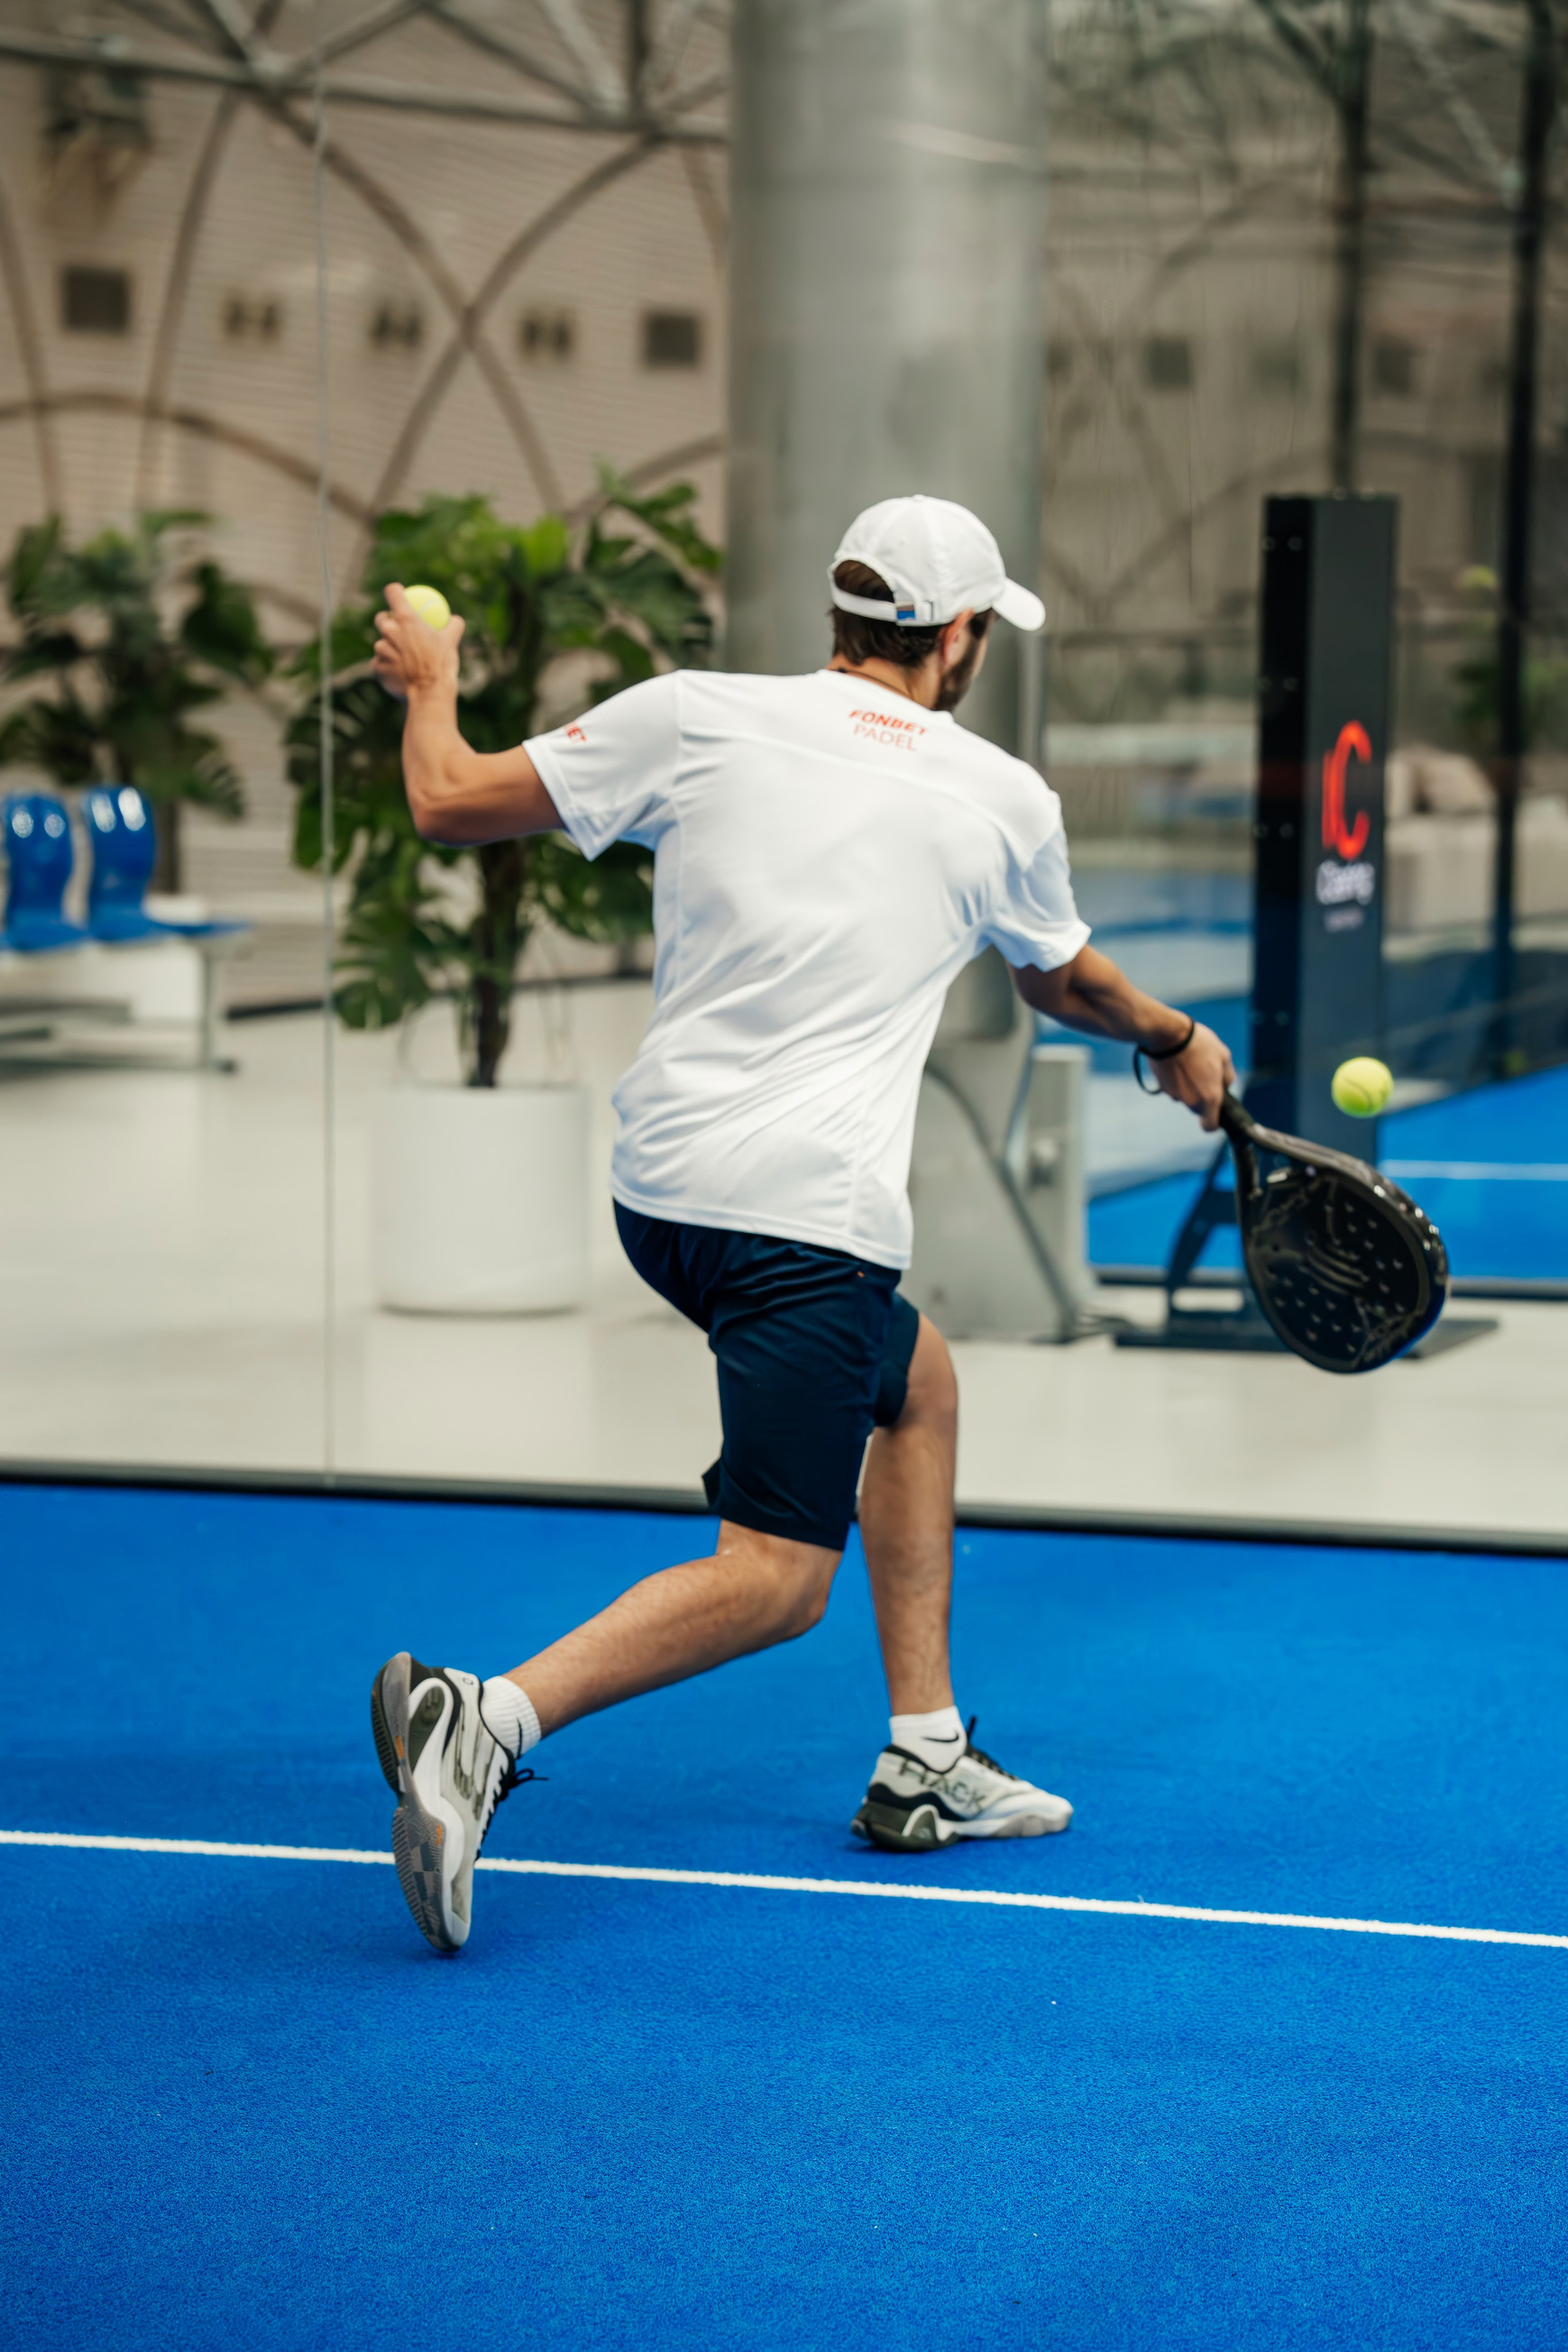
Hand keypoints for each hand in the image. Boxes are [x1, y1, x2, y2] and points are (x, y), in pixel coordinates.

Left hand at [372, 582, 464, 704]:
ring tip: (405, 660)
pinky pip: (381, 663)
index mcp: (406, 619)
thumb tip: (455, 619)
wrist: (429, 695)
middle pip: (381, 618)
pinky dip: (389, 667)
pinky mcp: (376, 667)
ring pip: (382, 644)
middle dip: (387, 621)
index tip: (398, 593)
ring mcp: (380, 650)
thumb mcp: (451, 642)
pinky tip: (400, 674)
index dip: (395, 591)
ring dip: (390, 649)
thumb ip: (453, 625)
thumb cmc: (441, 666)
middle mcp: (389, 631)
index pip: (393, 593)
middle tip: (397, 628)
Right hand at [1149, 1021, 1234, 1131]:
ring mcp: (1173, 1094)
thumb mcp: (1223, 1055)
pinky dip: (1175, 1079)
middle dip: (1201, 1096)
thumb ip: (1228, 1076)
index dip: (1213, 1121)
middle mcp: (1190, 1101)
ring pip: (1184, 1097)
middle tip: (1203, 1074)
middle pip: (1197, 1108)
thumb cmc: (1199, 1044)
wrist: (1168, 1034)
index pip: (1210, 1126)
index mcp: (1209, 1097)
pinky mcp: (1161, 1086)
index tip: (1214, 1110)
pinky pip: (1172, 1088)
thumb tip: (1225, 1085)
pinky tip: (1177, 1062)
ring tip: (1189, 1064)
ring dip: (1187, 1086)